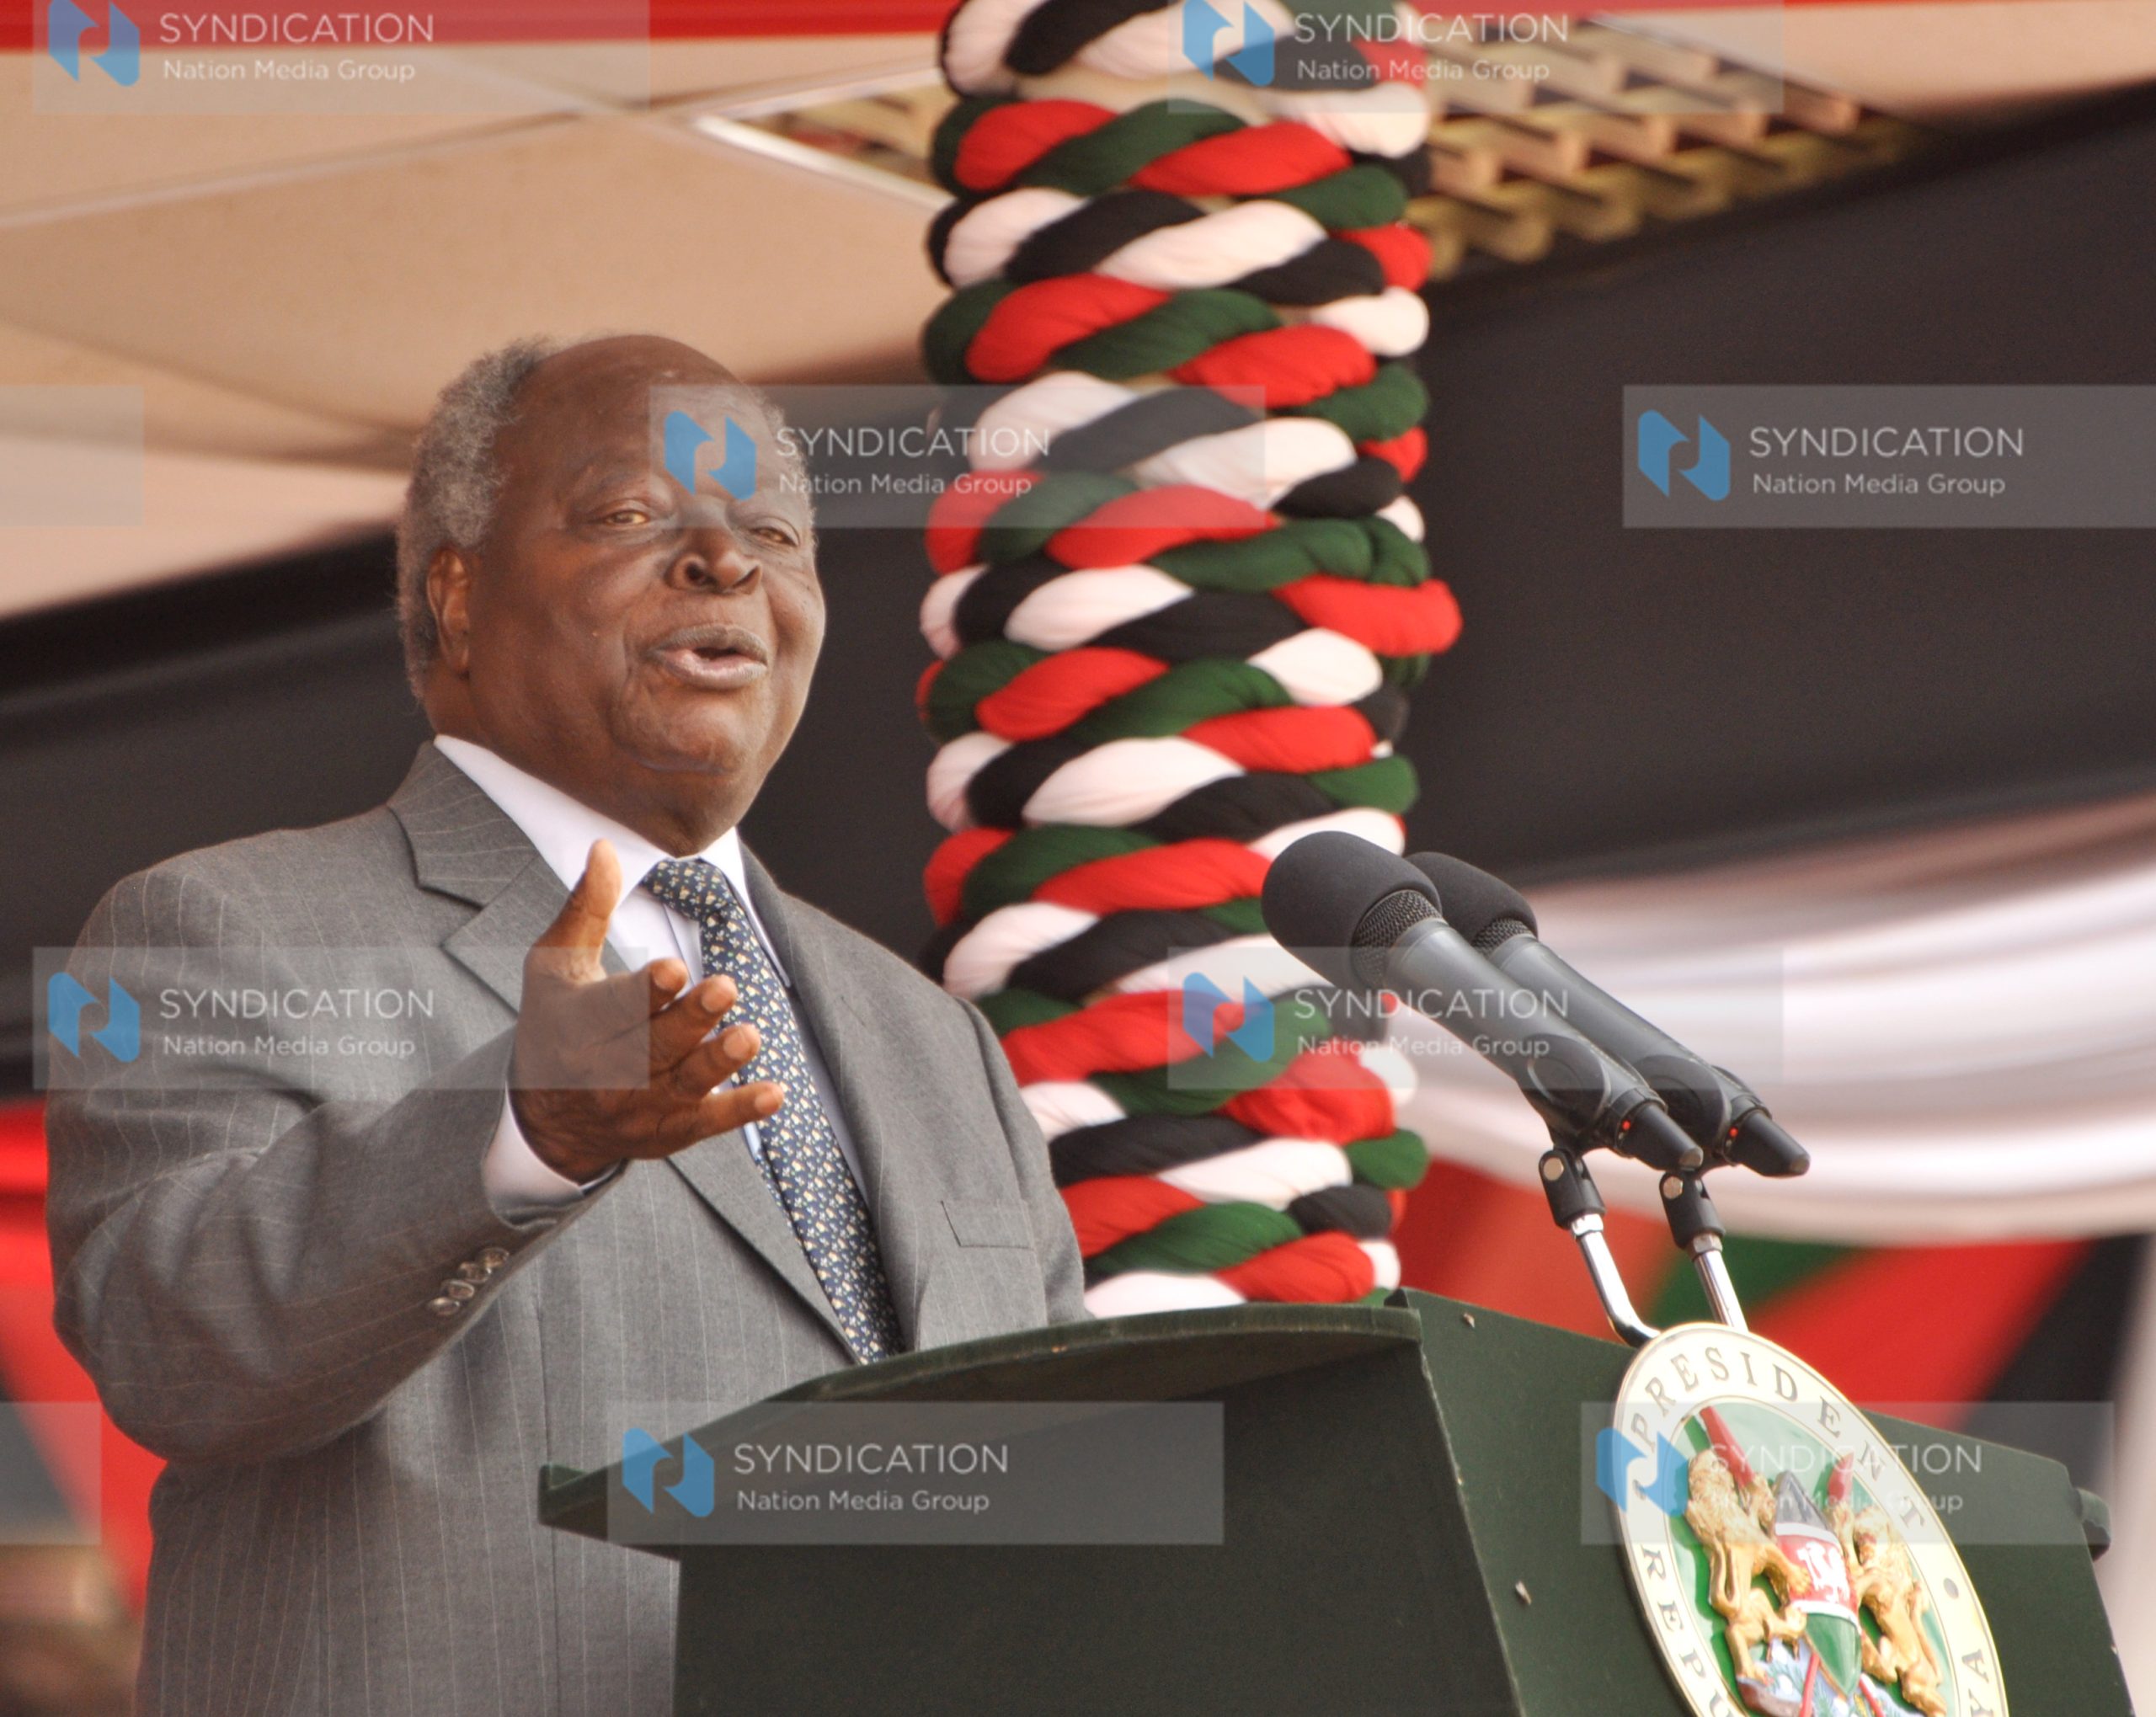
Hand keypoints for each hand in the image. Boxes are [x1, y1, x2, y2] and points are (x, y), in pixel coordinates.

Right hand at [509, 840, 780, 1182]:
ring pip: (681, 1084)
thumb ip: (587, 908)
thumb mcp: (557, 964)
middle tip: (726, 988)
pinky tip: (773, 1093)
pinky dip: (739, 1111)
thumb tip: (606, 848)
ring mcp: (639, 1106)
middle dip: (690, 1018)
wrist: (546, 1118)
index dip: (645, 991)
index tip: (675, 970)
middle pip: (652, 1045)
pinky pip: (705, 1124)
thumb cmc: (556, 1024)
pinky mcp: (668, 1130)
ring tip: (749, 1036)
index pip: (612, 1007)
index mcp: (576, 1024)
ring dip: (717, 1062)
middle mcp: (605, 1071)